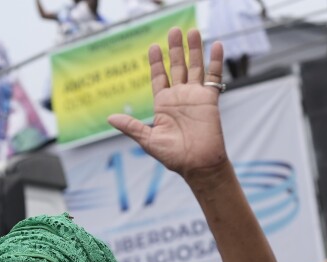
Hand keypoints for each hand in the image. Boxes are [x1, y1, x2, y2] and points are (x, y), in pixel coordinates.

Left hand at [108, 29, 228, 182]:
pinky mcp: (210, 99)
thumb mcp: (148, 140)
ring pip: (195, 67)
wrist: (198, 165)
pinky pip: (214, 76)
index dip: (156, 62)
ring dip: (194, 49)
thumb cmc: (173, 157)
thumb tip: (110, 119)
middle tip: (173, 30)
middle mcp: (179, 97)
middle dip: (175, 49)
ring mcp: (195, 96)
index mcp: (163, 105)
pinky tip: (216, 46)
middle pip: (177, 66)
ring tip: (193, 31)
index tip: (153, 46)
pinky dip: (216, 61)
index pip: (159, 77)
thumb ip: (132, 127)